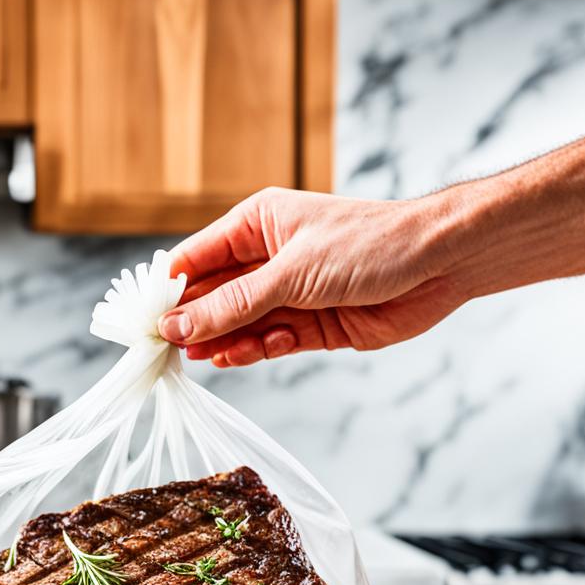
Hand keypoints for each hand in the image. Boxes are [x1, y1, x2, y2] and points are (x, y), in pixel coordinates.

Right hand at [158, 187, 468, 366]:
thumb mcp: (290, 274)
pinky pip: (270, 341)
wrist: (441, 265)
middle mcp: (267, 259)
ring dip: (224, 341)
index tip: (144, 321)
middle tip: (168, 349)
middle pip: (213, 296)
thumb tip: (176, 326)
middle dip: (194, 322)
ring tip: (206, 358)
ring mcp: (289, 294)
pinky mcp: (311, 325)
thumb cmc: (368, 245)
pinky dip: (257, 350)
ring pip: (240, 324)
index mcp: (256, 226)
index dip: (168, 290)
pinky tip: (243, 356)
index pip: (195, 259)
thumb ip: (232, 305)